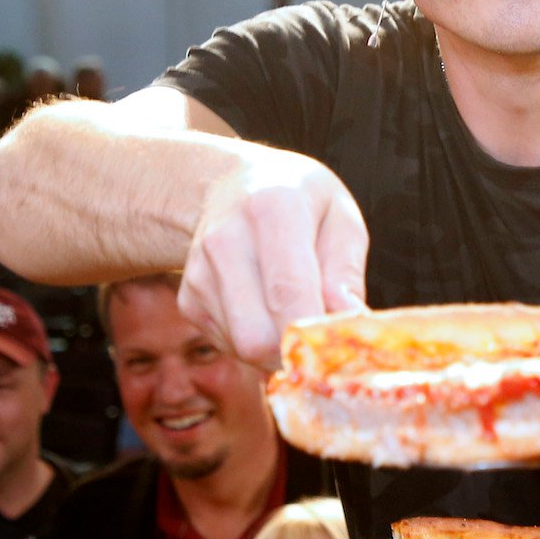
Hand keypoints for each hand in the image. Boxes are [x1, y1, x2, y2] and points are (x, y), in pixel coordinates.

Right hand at [178, 145, 368, 369]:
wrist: (234, 186)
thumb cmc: (300, 202)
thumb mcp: (340, 216)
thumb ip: (345, 270)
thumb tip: (351, 319)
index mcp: (272, 209)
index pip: (288, 291)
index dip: (314, 335)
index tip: (340, 350)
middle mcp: (225, 241)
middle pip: (258, 336)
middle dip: (297, 352)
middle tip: (324, 343)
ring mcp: (199, 273)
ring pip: (243, 348)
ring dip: (278, 350)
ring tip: (296, 316)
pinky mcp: (188, 300)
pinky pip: (229, 346)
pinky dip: (256, 344)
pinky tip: (267, 312)